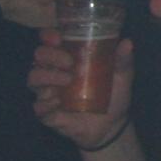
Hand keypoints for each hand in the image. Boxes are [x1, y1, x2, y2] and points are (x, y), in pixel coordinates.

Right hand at [29, 34, 132, 150]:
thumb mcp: (122, 76)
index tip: (57, 37)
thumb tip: (127, 42)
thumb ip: (123, 60)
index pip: (49, 41)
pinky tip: (59, 103)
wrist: (112, 125)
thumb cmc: (114, 95)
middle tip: (70, 62)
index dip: (48, 36)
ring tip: (69, 80)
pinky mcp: (47, 112)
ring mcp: (48, 92)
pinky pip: (38, 106)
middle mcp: (54, 72)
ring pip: (33, 79)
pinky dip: (46, 103)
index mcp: (69, 58)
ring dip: (48, 76)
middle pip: (38, 56)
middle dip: (51, 55)